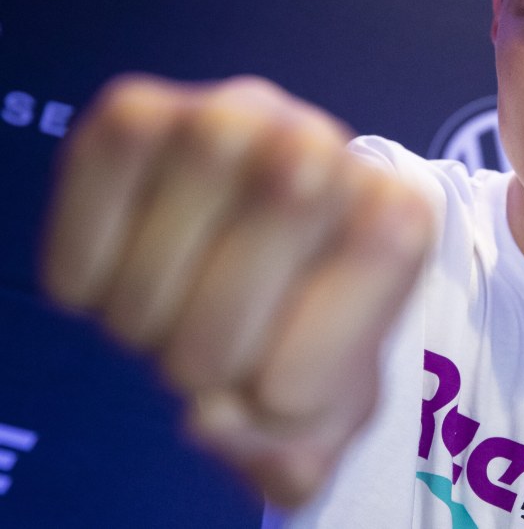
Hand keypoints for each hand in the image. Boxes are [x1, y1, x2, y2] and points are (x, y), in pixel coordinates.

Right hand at [40, 74, 433, 505]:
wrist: (244, 273)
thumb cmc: (290, 339)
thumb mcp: (316, 417)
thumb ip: (292, 455)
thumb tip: (216, 417)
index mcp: (397, 216)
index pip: (345, 304)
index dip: (293, 375)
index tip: (275, 386)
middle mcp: (324, 145)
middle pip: (253, 266)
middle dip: (213, 349)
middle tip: (210, 353)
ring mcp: (233, 115)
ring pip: (166, 236)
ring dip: (147, 312)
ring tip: (167, 311)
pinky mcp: (142, 109)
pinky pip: (96, 183)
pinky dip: (86, 262)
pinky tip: (113, 275)